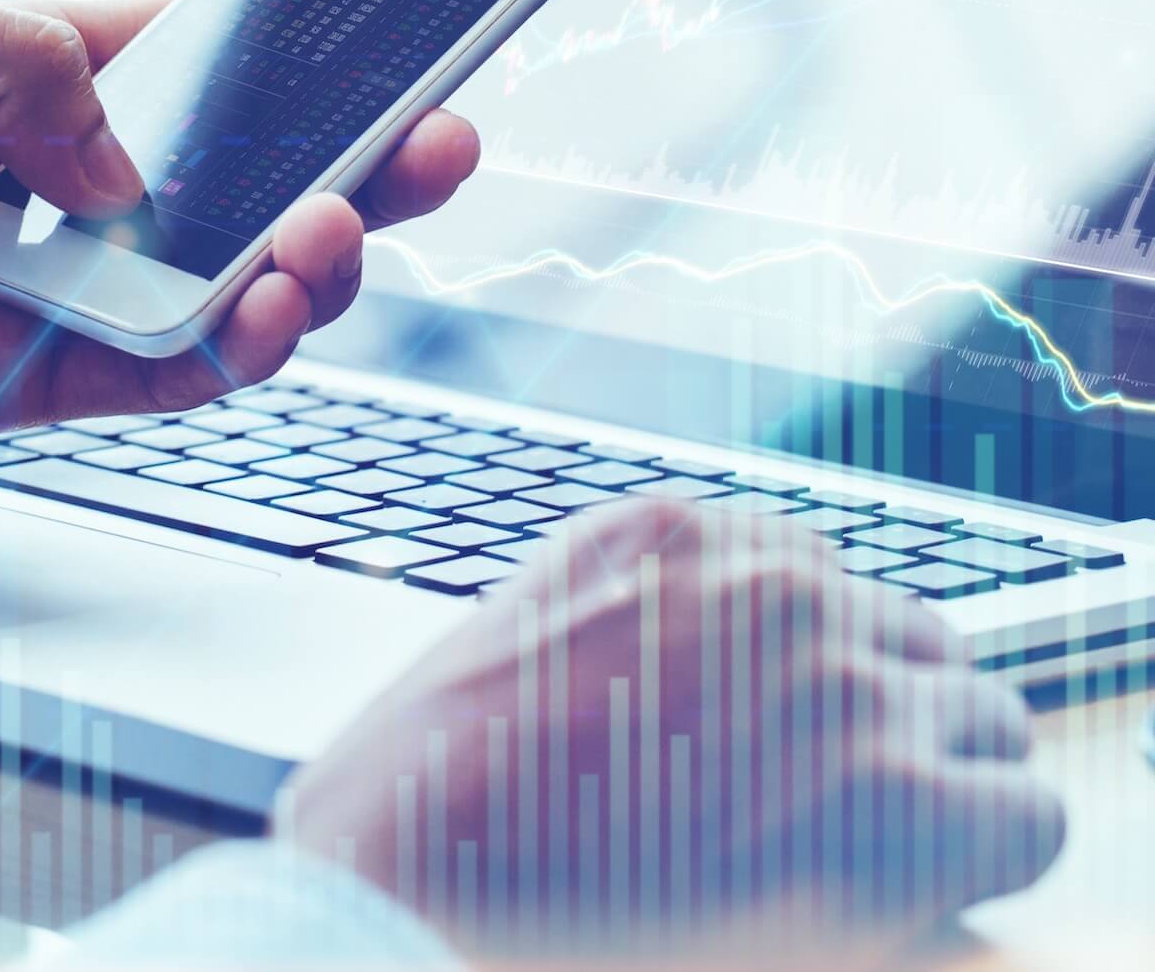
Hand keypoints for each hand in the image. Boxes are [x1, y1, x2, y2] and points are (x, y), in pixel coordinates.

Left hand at [0, 0, 478, 475]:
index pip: (198, 58)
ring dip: (301, 266)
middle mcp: (50, 186)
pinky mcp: (15, 389)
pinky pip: (155, 380)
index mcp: (22, 78)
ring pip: (219, 287)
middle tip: (435, 146)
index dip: (303, 54)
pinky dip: (224, 354)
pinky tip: (259, 313)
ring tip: (328, 237)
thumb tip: (131, 169)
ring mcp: (42, 291)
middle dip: (350, 164)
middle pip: (241, 177)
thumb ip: (16, 68)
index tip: (398, 40)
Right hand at [274, 500, 1063, 967]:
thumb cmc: (432, 791)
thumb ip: (641, 621)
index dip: (820, 674)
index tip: (786, 738)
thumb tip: (738, 684)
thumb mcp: (531, 642)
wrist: (398, 871)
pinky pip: (1025, 816)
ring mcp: (837, 680)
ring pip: (986, 721)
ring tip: (853, 854)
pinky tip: (908, 892)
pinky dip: (989, 857)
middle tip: (818, 808)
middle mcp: (771, 582)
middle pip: (918, 643)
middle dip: (888, 722)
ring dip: (940, 784)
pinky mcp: (891, 794)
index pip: (827, 581)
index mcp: (673, 531)